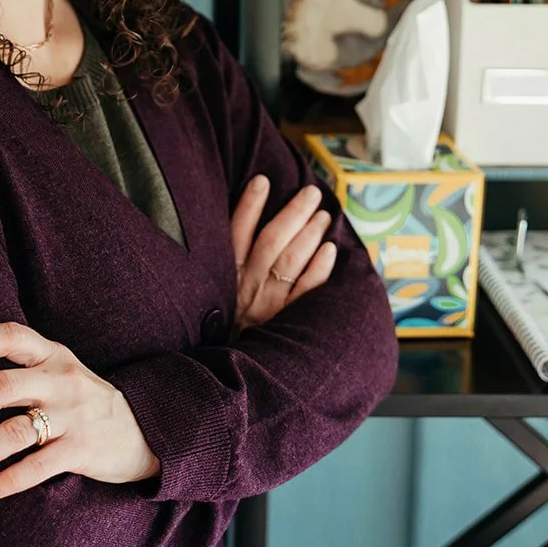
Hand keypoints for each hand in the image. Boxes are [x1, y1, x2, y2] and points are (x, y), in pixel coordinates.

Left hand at [0, 322, 159, 499]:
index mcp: (53, 355)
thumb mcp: (62, 372)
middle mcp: (61, 380)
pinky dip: (8, 480)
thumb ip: (25, 370)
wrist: (147, 431)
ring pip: (15, 430)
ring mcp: (73, 415)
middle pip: (4, 386)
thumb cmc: (86, 401)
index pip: (12, 337)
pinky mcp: (82, 449)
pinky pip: (37, 465)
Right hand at [232, 176, 335, 329]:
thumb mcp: (217, 289)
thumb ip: (228, 261)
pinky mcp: (287, 319)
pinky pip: (306, 290)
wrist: (235, 366)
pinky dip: (319, 268)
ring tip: (324, 215)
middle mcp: (247, 285)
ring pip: (290, 260)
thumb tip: (241, 226)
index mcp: (226, 274)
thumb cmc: (228, 321)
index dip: (249, 204)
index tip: (263, 180)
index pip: (236, 232)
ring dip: (309, 233)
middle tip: (312, 193)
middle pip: (272, 240)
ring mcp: (269, 302)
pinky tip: (329, 250)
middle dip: (293, 213)